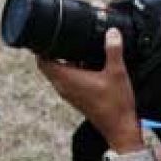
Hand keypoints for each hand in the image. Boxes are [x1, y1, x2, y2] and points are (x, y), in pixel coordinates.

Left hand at [36, 28, 143, 145]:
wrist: (120, 129)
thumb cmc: (116, 104)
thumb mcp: (117, 73)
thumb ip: (113, 51)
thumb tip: (112, 32)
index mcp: (66, 79)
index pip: (42, 61)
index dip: (41, 47)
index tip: (47, 35)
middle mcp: (62, 87)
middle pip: (48, 65)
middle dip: (51, 51)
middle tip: (61, 38)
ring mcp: (68, 94)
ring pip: (57, 73)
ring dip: (61, 61)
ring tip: (73, 48)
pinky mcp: (75, 97)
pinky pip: (66, 80)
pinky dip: (70, 70)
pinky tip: (85, 63)